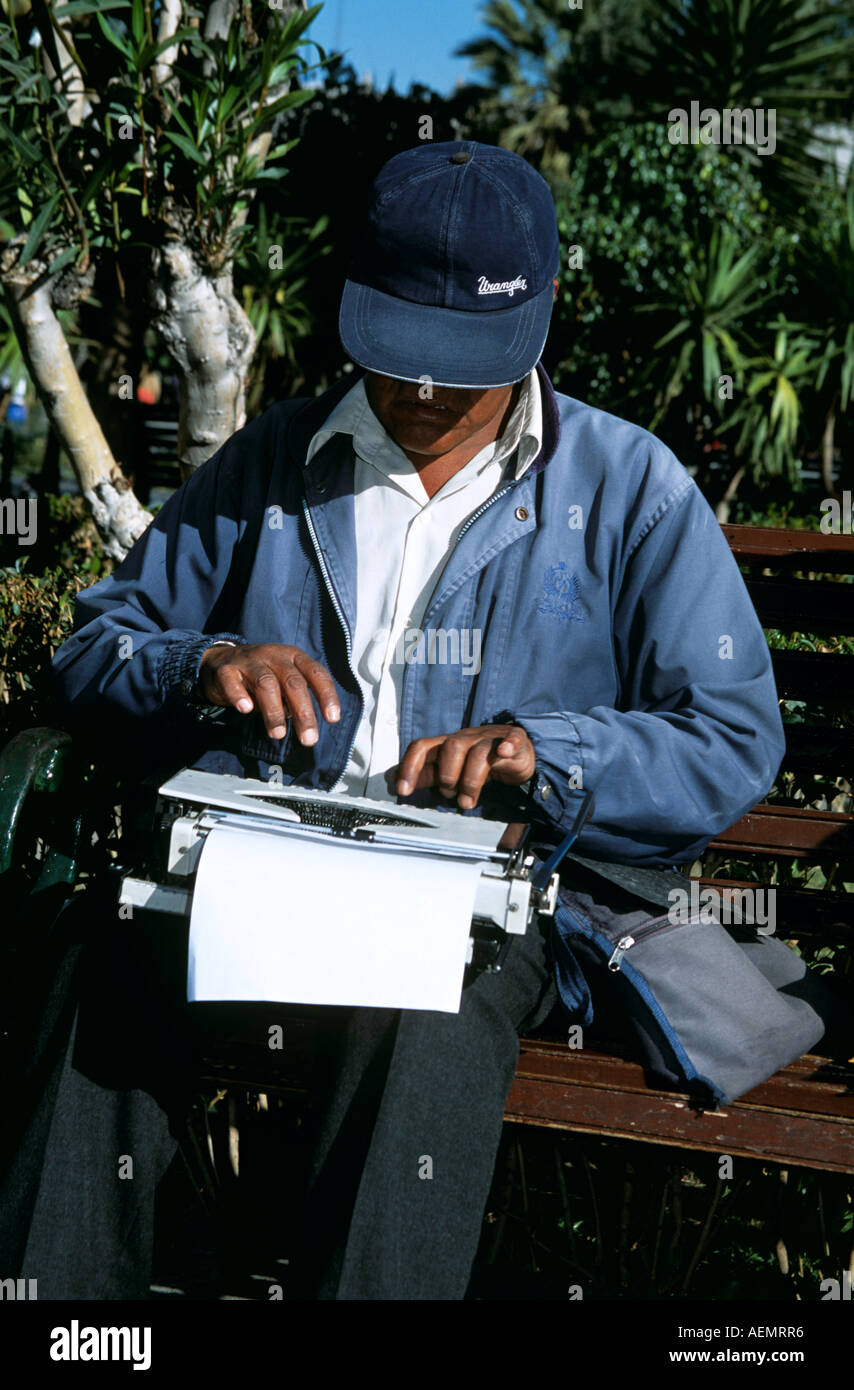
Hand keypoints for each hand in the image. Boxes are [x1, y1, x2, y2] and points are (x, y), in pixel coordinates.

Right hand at [197, 643, 339, 744]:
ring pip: (265, 683)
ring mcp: (250, 661)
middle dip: (303, 712)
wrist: (221, 661)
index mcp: (294, 657)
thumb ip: (295, 700)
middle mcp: (274, 656)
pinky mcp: (226, 669)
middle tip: (308, 739)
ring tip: (278, 734)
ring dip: (273, 711)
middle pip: (293, 682)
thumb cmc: (262, 675)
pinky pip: (232, 681)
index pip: (316, 673)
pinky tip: (246, 710)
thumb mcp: (284, 681)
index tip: (332, 719)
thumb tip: (306, 725)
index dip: (326, 695)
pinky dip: (239, 695)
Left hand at [395, 724, 534, 809]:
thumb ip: (426, 776)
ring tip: (469, 800)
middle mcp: (466, 738)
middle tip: (451, 795)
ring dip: (472, 780)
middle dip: (447, 776)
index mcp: (447, 744)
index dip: (409, 767)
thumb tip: (395, 782)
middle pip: (451, 747)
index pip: (422, 748)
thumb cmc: (480, 761)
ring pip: (478, 751)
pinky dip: (508, 746)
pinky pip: (512, 739)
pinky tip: (504, 753)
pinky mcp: (514, 741)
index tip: (403, 790)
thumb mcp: (451, 769)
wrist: (516, 751)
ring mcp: (491, 739)